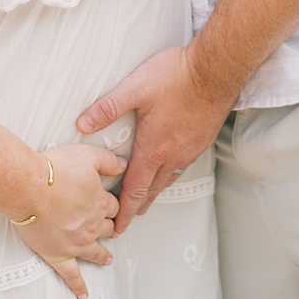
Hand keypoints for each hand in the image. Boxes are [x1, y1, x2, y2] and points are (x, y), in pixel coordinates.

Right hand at [12, 143, 124, 298]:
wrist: (27, 187)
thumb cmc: (51, 171)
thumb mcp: (85, 155)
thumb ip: (107, 160)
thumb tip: (123, 165)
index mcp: (99, 202)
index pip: (113, 206)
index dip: (111, 205)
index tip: (110, 206)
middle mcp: (92, 224)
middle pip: (106, 228)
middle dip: (108, 228)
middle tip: (109, 230)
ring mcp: (77, 242)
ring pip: (95, 251)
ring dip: (102, 255)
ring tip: (106, 260)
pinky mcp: (58, 254)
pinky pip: (71, 275)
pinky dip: (78, 286)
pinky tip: (82, 294)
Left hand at [76, 44, 230, 233]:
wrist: (215, 71)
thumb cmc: (177, 77)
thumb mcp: (134, 89)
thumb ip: (107, 108)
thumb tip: (83, 123)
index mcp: (154, 148)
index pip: (135, 189)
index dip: (124, 210)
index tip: (119, 227)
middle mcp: (173, 155)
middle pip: (151, 190)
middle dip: (136, 208)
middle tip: (126, 221)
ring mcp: (189, 150)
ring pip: (167, 181)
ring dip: (153, 194)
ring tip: (143, 204)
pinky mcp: (200, 141)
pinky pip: (180, 168)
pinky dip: (168, 178)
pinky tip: (166, 175)